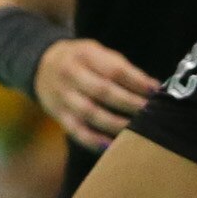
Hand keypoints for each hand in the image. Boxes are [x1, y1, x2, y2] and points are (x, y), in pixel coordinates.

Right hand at [32, 37, 155, 149]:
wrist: (41, 66)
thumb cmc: (80, 60)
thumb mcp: (97, 52)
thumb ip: (120, 67)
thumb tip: (151, 87)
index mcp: (83, 56)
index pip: (113, 70)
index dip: (136, 81)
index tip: (155, 90)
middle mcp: (70, 75)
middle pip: (102, 91)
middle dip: (129, 103)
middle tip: (150, 111)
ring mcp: (62, 96)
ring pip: (90, 113)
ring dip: (115, 123)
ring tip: (137, 129)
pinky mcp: (58, 114)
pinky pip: (76, 130)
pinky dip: (93, 140)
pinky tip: (111, 145)